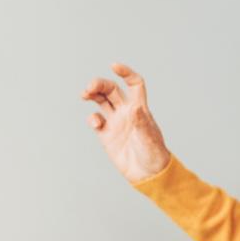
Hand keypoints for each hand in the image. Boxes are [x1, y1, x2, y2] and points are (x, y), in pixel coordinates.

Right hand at [83, 63, 171, 182]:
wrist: (148, 175)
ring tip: (84, 94)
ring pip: (101, 101)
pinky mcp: (106, 135)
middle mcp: (127, 112)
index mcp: (140, 109)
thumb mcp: (150, 139)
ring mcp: (116, 123)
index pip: (134, 84)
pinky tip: (95, 124)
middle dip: (100, 84)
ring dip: (92, 94)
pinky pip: (96, 120)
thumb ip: (142, 123)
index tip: (114, 66)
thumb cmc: (155, 156)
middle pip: (112, 90)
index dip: (126, 73)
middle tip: (89, 88)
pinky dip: (92, 118)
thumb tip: (135, 107)